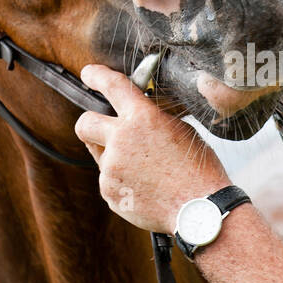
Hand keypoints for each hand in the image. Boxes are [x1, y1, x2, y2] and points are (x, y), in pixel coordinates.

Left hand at [74, 64, 230, 233]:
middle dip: (90, 123)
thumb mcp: (180, 130)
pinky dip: (122, 182)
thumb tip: (137, 115)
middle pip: (84, 123)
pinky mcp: (109, 192)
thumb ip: (152, 119)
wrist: (198, 208)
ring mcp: (111, 168)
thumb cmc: (197, 168)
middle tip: (103, 130)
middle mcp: (120, 140)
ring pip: (100, 156)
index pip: (112, 86)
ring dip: (114, 158)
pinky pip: (109, 181)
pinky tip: (145, 188)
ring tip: (145, 171)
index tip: (89, 74)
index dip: (97, 76)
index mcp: (142, 118)